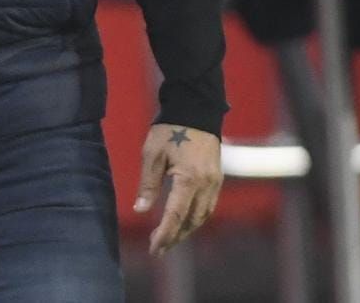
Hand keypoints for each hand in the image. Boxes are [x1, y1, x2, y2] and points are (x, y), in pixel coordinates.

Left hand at [134, 123, 222, 256]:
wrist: (196, 110)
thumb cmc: (170, 130)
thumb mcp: (152, 154)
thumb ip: (148, 184)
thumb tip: (141, 210)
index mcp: (189, 179)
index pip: (175, 215)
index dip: (164, 234)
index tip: (153, 248)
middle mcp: (206, 185)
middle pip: (191, 220)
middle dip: (175, 237)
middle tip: (158, 249)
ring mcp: (215, 182)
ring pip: (202, 216)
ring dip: (186, 230)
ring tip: (168, 239)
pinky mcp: (217, 179)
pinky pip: (208, 206)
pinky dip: (195, 218)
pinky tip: (184, 222)